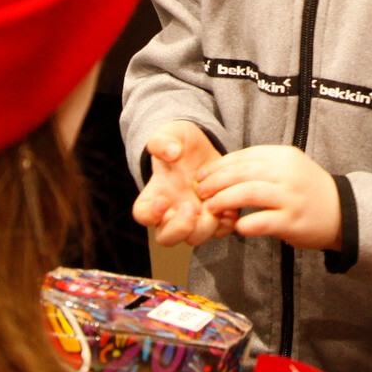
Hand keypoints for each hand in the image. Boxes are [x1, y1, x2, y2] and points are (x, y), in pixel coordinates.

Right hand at [132, 120, 226, 245]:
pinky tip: (229, 205)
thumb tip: (173, 152)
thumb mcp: (168, 134)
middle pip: (167, 237)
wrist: (203, 147)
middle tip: (191, 208)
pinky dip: (225, 223)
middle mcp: (172, 212)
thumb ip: (162, 141)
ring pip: (195, 238)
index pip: (143, 215)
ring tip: (212, 205)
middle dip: (180, 228)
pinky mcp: (216, 215)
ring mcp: (195, 217)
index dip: (151, 213)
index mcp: (154, 195)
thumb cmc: (179, 142)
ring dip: (204, 227)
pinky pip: (220, 230)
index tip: (163, 199)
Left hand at [196, 145, 339, 250]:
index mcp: (283, 156)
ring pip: (249, 193)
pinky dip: (246, 224)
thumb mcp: (288, 167)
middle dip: (216, 182)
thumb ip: (260, 167)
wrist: (343, 212)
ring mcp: (291, 197)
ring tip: (211, 208)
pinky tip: (237, 227)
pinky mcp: (293, 221)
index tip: (202, 176)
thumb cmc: (307, 190)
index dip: (218, 166)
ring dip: (224, 200)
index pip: (243, 156)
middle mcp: (287, 173)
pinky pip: (263, 221)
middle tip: (201, 193)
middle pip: (242, 173)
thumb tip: (222, 172)